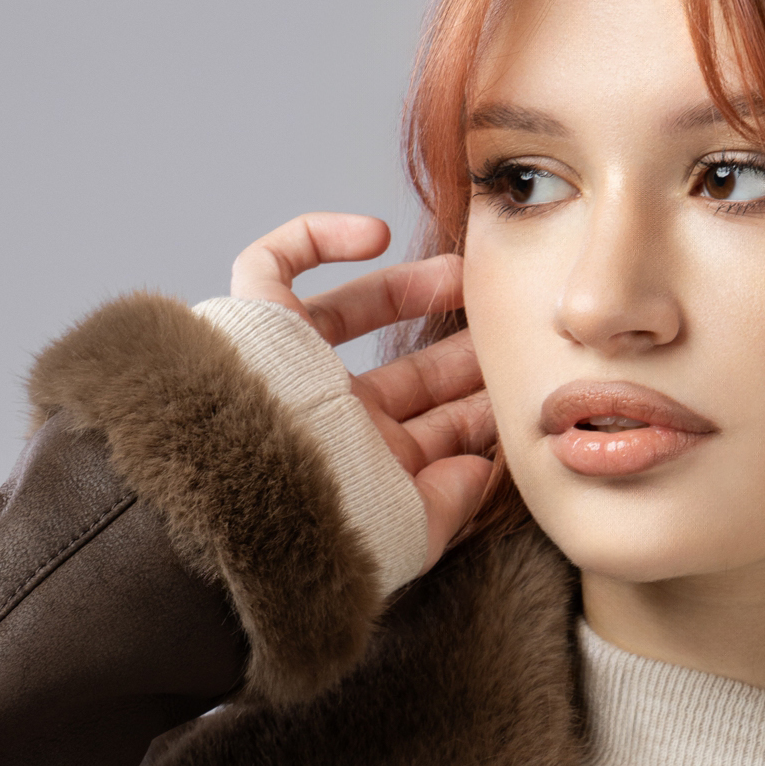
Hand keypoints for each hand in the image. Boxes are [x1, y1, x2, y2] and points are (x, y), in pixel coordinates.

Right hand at [229, 212, 496, 568]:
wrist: (248, 508)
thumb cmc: (323, 529)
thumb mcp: (409, 530)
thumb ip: (453, 500)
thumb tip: (482, 469)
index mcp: (362, 469)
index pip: (428, 432)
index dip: (474, 411)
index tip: (516, 390)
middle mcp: (326, 420)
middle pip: (402, 375)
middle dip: (457, 356)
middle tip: (500, 330)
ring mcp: (288, 371)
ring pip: (348, 314)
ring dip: (410, 291)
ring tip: (461, 275)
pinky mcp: (250, 324)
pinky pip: (272, 262)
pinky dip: (317, 236)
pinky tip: (375, 235)